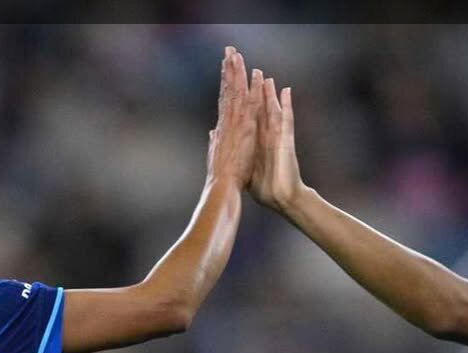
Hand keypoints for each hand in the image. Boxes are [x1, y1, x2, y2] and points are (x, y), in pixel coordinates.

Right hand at [207, 47, 260, 188]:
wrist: (221, 187)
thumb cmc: (220, 177)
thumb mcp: (216, 155)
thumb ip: (215, 141)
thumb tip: (212, 132)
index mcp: (222, 128)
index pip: (224, 101)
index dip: (224, 83)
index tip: (224, 67)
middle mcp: (227, 122)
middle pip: (228, 91)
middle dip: (228, 70)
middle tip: (229, 51)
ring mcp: (235, 124)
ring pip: (236, 92)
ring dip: (237, 72)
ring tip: (236, 55)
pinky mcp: (245, 129)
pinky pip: (249, 104)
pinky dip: (251, 89)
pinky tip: (254, 75)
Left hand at [248, 77, 303, 214]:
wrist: (282, 199)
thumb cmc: (266, 189)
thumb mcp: (249, 171)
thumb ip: (241, 159)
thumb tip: (230, 156)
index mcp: (256, 144)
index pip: (248, 119)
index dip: (242, 105)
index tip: (236, 90)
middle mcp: (267, 137)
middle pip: (260, 111)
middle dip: (254, 94)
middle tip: (250, 75)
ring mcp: (278, 138)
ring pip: (273, 111)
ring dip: (269, 94)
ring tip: (266, 77)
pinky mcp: (286, 141)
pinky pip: (286, 119)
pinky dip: (286, 105)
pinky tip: (285, 91)